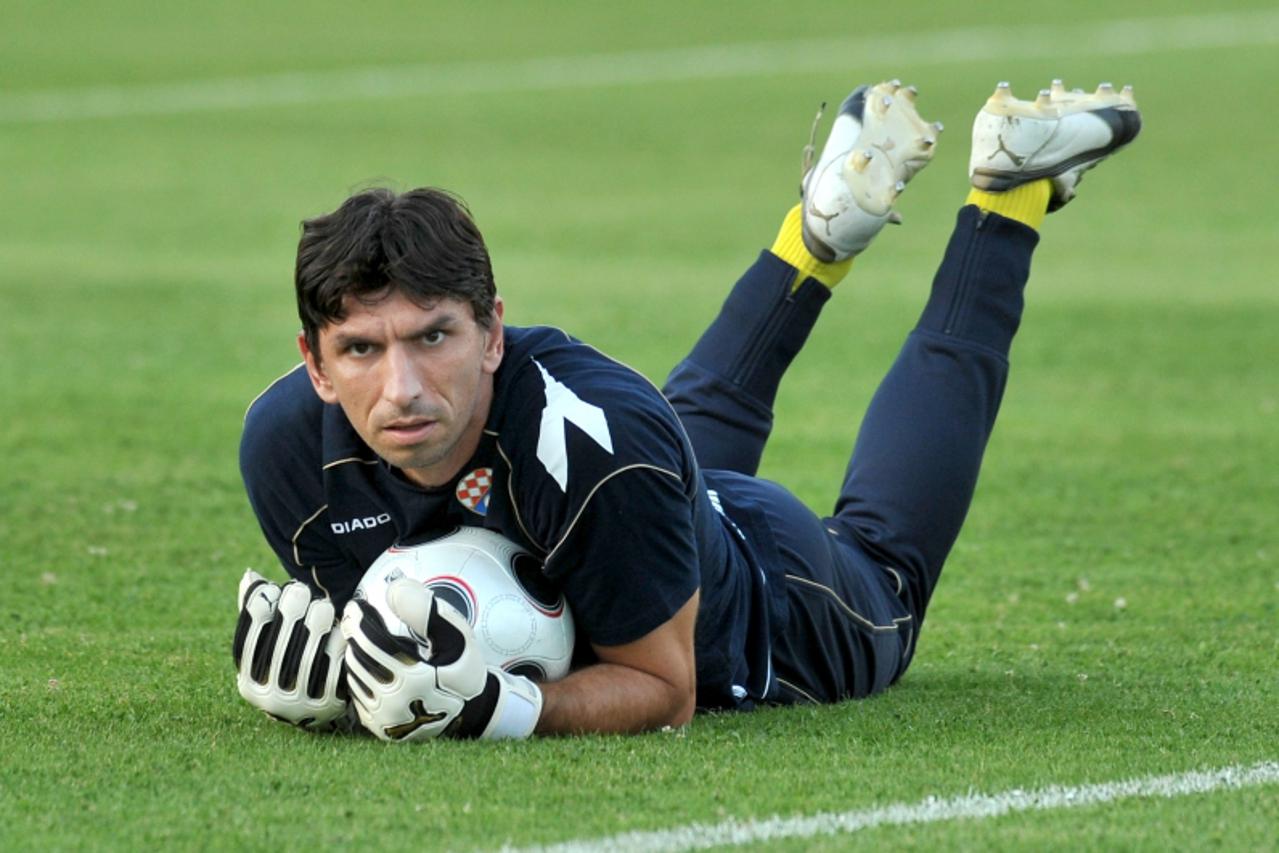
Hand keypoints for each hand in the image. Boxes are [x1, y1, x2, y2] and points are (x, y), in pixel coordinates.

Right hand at [232, 570, 350, 730]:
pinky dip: (339, 639)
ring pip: (308, 653)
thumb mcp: (270, 643)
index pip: (248, 640)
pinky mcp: (331, 702)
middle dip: (290, 612)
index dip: (260, 609)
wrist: (322, 707)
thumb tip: (250, 575)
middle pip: (279, 644)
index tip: (273, 587)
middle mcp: (270, 697)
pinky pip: (336, 663)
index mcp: (249, 683)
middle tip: (302, 591)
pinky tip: (342, 624)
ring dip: (317, 622)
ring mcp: (301, 702)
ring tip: (322, 605)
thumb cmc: (290, 661)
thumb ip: (258, 612)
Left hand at [340, 579, 541, 741]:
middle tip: (353, 616)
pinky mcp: (380, 728)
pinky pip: (357, 695)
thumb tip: (394, 588)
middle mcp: (396, 704)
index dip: (360, 621)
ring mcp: (386, 719)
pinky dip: (359, 675)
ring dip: (356, 654)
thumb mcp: (456, 634)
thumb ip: (426, 610)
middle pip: (360, 659)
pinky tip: (369, 661)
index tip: (357, 605)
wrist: (470, 710)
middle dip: (354, 634)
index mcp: (415, 680)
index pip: (373, 645)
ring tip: (362, 637)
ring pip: (355, 677)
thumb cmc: (461, 667)